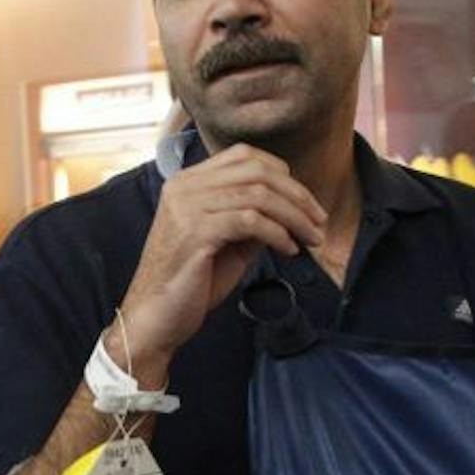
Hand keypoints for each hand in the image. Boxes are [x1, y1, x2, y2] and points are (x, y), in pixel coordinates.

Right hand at [116, 146, 325, 383]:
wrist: (155, 319)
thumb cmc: (191, 283)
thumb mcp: (227, 241)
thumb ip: (251, 218)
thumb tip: (290, 208)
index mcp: (187, 182)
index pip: (243, 155)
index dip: (281, 174)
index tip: (305, 202)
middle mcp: (184, 187)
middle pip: (256, 171)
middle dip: (297, 195)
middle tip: (319, 221)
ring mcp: (187, 208)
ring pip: (258, 195)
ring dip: (295, 217)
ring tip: (312, 239)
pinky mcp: (196, 233)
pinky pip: (251, 221)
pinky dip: (278, 234)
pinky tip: (289, 250)